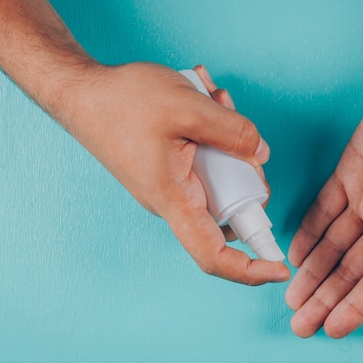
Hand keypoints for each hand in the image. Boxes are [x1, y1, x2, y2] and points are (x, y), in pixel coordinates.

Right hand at [60, 62, 289, 284]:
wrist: (81, 92)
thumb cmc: (122, 102)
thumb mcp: (187, 108)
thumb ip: (232, 131)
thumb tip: (261, 152)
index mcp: (174, 200)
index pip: (214, 255)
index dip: (250, 270)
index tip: (281, 268)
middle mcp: (174, 200)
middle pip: (232, 206)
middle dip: (248, 170)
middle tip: (241, 128)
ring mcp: (173, 184)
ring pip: (222, 177)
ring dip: (230, 142)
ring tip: (217, 101)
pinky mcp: (171, 167)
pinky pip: (206, 160)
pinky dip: (214, 133)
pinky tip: (207, 101)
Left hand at [285, 63, 362, 336]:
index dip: (355, 306)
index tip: (331, 327)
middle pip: (350, 269)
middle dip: (325, 297)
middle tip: (299, 322)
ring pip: (332, 244)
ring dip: (312, 271)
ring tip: (291, 296)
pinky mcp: (349, 173)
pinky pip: (323, 208)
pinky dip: (308, 230)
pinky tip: (296, 253)